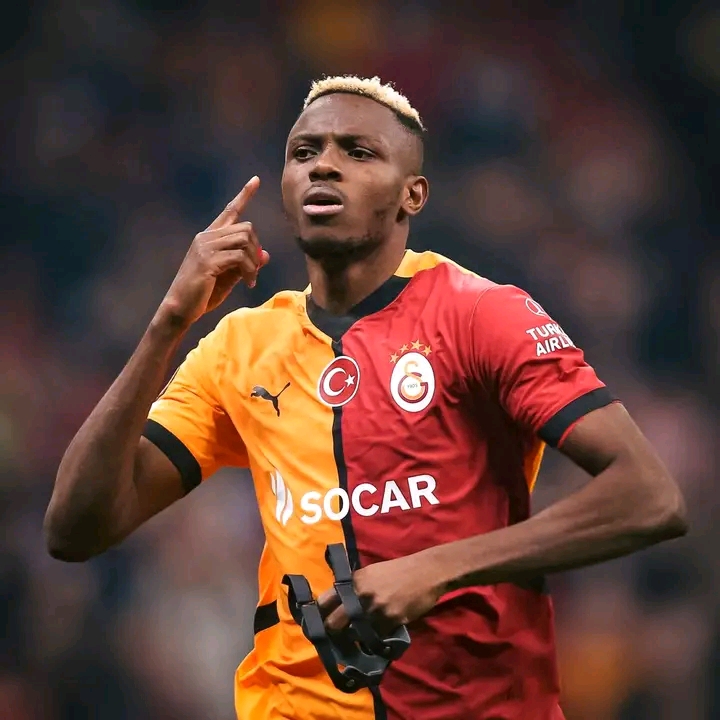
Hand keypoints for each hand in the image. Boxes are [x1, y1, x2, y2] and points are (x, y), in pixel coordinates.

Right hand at [158, 176, 269, 327]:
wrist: (180, 308)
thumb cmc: (203, 293)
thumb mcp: (229, 276)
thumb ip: (245, 263)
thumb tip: (265, 255)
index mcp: (209, 237)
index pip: (229, 211)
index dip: (244, 195)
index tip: (256, 180)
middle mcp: (206, 237)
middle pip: (246, 228)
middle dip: (257, 249)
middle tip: (255, 271)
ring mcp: (205, 248)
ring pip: (244, 240)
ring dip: (254, 261)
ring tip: (251, 278)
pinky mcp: (207, 261)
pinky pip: (239, 257)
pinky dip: (249, 270)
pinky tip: (248, 283)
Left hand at [318, 554, 444, 635]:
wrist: (426, 572)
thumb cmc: (397, 571)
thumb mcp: (370, 573)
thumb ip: (353, 588)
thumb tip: (335, 606)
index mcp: (353, 581)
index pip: (324, 602)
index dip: (318, 616)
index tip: (317, 624)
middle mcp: (360, 595)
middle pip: (333, 624)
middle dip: (333, 633)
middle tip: (336, 637)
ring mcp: (375, 609)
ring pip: (354, 634)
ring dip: (354, 638)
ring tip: (356, 639)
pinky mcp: (391, 620)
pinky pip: (375, 637)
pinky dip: (375, 639)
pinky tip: (378, 636)